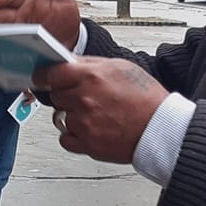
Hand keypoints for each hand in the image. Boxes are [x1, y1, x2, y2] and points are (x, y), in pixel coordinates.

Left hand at [40, 57, 169, 162]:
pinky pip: (65, 138)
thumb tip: (69, 62)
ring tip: (95, 114)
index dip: (45, 75)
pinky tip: (91, 129)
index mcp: (91, 76)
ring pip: (61, 116)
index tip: (44, 77)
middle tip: (84, 97)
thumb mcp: (121, 67)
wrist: (161, 128)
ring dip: (72, 115)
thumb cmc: (146, 98)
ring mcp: (84, 123)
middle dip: (66, 95)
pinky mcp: (87, 144)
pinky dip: (74, 135)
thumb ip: (90, 64)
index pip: (51, 73)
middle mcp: (84, 99)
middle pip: (55, 95)